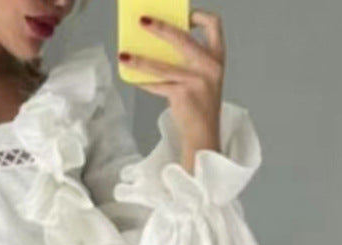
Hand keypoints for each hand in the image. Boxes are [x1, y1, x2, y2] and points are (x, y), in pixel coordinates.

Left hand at [119, 9, 225, 158]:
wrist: (204, 134)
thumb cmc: (200, 106)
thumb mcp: (202, 78)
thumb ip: (188, 62)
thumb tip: (158, 48)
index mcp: (217, 58)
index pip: (214, 25)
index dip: (198, 15)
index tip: (183, 14)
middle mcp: (209, 66)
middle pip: (182, 38)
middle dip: (160, 27)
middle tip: (143, 22)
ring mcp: (196, 81)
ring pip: (162, 65)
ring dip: (140, 59)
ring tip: (124, 55)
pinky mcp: (182, 94)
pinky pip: (157, 85)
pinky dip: (143, 81)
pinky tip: (132, 78)